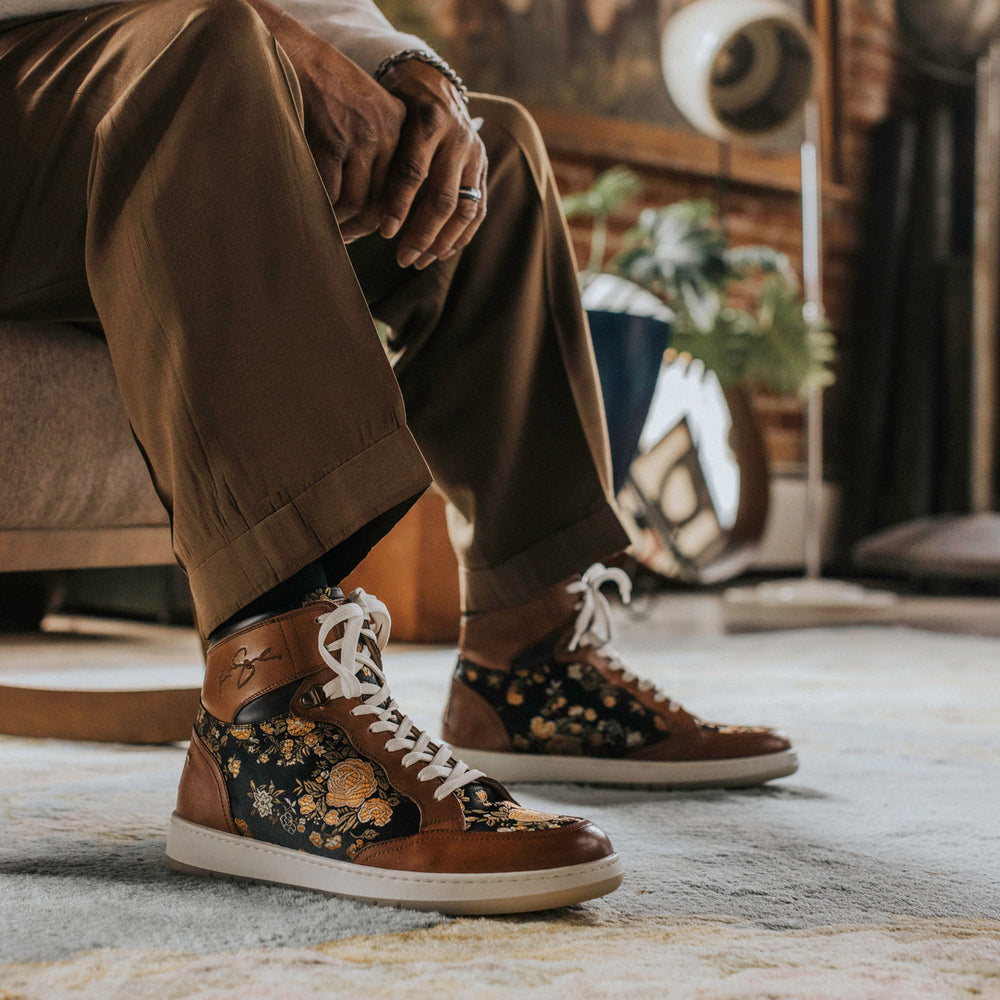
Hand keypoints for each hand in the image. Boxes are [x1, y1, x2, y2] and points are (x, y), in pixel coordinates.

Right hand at [247, 0, 405, 239]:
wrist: (292, 53)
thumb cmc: (322, 88)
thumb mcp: (362, 111)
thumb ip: (374, 148)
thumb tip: (374, 206)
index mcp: (398, 126)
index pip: (399, 187)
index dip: (384, 216)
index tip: (370, 232)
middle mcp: (386, 133)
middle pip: (381, 200)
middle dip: (361, 227)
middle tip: (344, 239)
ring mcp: (361, 138)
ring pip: (356, 202)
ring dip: (340, 225)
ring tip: (327, 232)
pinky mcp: (334, 142)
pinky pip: (332, 194)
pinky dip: (323, 212)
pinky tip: (313, 217)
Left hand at [376, 58, 487, 267]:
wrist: (431, 82)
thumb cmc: (396, 106)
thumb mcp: (384, 118)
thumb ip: (378, 153)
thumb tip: (352, 202)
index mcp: (428, 122)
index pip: (413, 173)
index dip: (399, 206)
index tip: (384, 233)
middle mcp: (457, 139)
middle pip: (443, 198)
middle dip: (422, 234)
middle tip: (403, 259)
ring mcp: (475, 155)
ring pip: (464, 209)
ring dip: (443, 241)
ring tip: (421, 261)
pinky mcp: (483, 168)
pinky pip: (477, 209)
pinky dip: (461, 235)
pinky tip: (442, 253)